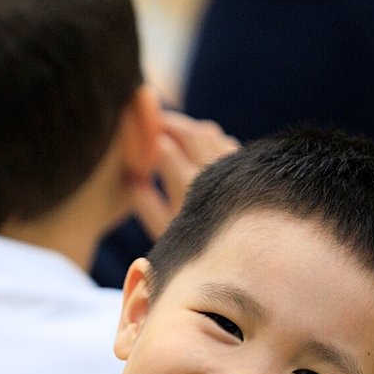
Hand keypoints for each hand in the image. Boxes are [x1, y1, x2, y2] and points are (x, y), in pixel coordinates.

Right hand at [132, 111, 238, 239]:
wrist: (241, 255)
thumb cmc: (194, 246)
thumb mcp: (163, 230)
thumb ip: (144, 202)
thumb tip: (130, 175)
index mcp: (189, 189)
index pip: (164, 149)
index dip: (147, 138)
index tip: (134, 135)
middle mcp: (214, 174)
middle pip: (188, 132)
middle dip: (166, 122)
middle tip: (148, 119)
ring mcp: (232, 168)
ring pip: (207, 131)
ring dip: (186, 126)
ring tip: (167, 129)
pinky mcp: (244, 168)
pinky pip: (222, 140)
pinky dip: (205, 136)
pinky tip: (192, 144)